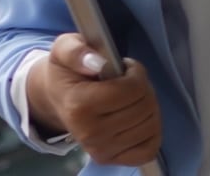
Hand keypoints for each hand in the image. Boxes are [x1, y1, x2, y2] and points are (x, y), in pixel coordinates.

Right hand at [26, 33, 160, 166]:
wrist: (58, 99)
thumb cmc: (68, 72)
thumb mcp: (66, 48)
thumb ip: (77, 50)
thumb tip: (97, 62)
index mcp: (78, 105)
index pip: (131, 90)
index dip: (135, 73)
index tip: (124, 69)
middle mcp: (89, 134)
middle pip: (145, 107)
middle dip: (143, 89)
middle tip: (127, 84)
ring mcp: (100, 151)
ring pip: (151, 125)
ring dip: (148, 107)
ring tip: (129, 99)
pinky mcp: (111, 160)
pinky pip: (149, 147)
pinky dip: (150, 131)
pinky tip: (135, 119)